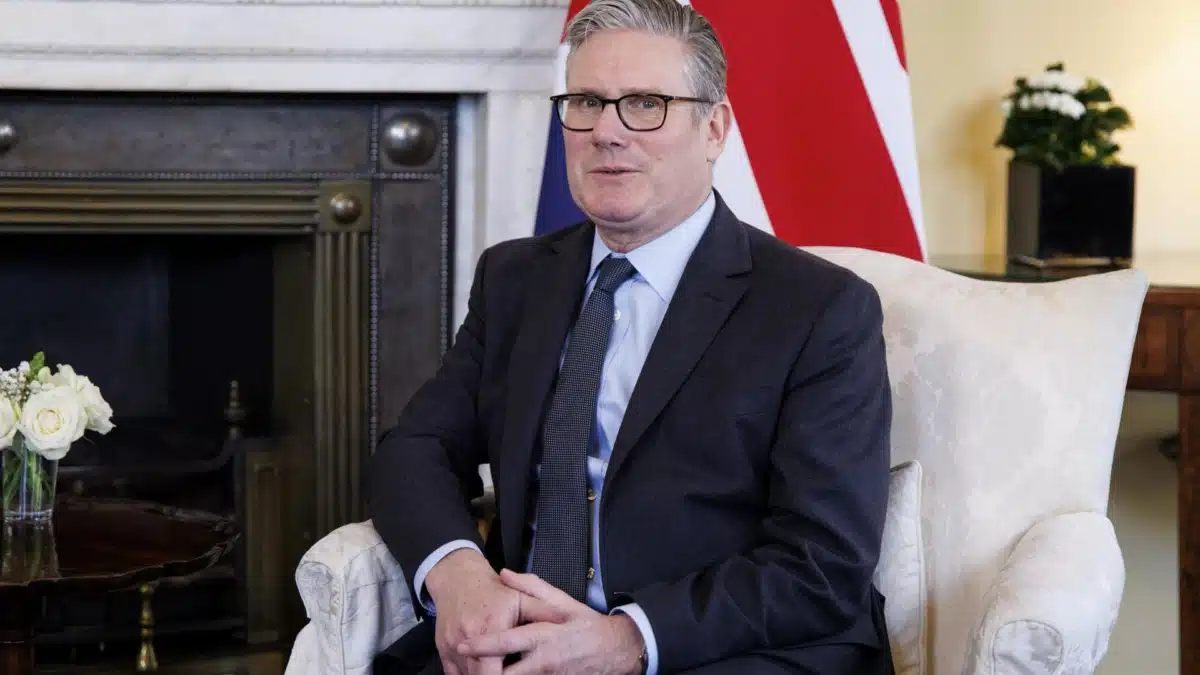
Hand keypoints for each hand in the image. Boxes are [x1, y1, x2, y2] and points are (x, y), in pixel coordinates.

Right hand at [424, 550, 531, 674]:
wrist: (458, 579)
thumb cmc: (493, 590)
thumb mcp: (521, 597)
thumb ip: (543, 612)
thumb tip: (566, 625)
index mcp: (490, 626)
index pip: (495, 671)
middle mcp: (467, 638)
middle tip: (511, 673)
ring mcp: (452, 646)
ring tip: (497, 669)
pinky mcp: (443, 650)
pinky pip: (453, 674)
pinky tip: (480, 671)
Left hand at [456, 569, 645, 674]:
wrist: (613, 652)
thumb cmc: (585, 625)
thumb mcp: (562, 602)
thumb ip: (531, 588)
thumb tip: (504, 574)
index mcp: (543, 637)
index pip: (506, 643)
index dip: (481, 645)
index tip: (462, 645)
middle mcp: (543, 662)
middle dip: (484, 671)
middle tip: (467, 665)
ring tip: (481, 669)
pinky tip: (502, 671)